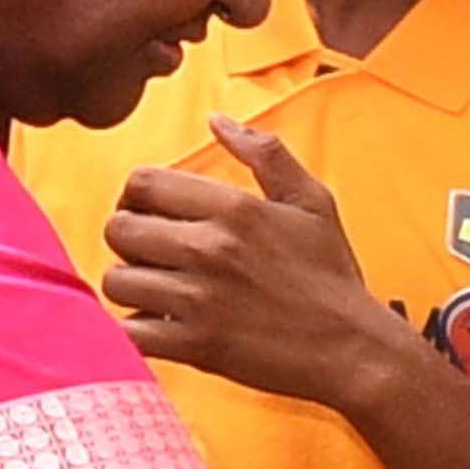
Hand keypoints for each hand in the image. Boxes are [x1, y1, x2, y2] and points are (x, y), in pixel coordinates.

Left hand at [99, 124, 408, 409]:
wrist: (353, 349)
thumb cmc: (331, 277)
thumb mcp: (312, 201)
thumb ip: (264, 152)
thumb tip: (217, 119)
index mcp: (234, 208)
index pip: (143, 183)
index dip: (135, 197)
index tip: (149, 215)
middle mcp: (210, 248)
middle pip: (119, 229)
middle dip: (128, 241)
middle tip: (153, 257)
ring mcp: (200, 299)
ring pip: (117, 281)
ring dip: (131, 288)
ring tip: (158, 293)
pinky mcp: (196, 345)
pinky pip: (132, 332)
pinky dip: (137, 331)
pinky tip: (161, 327)